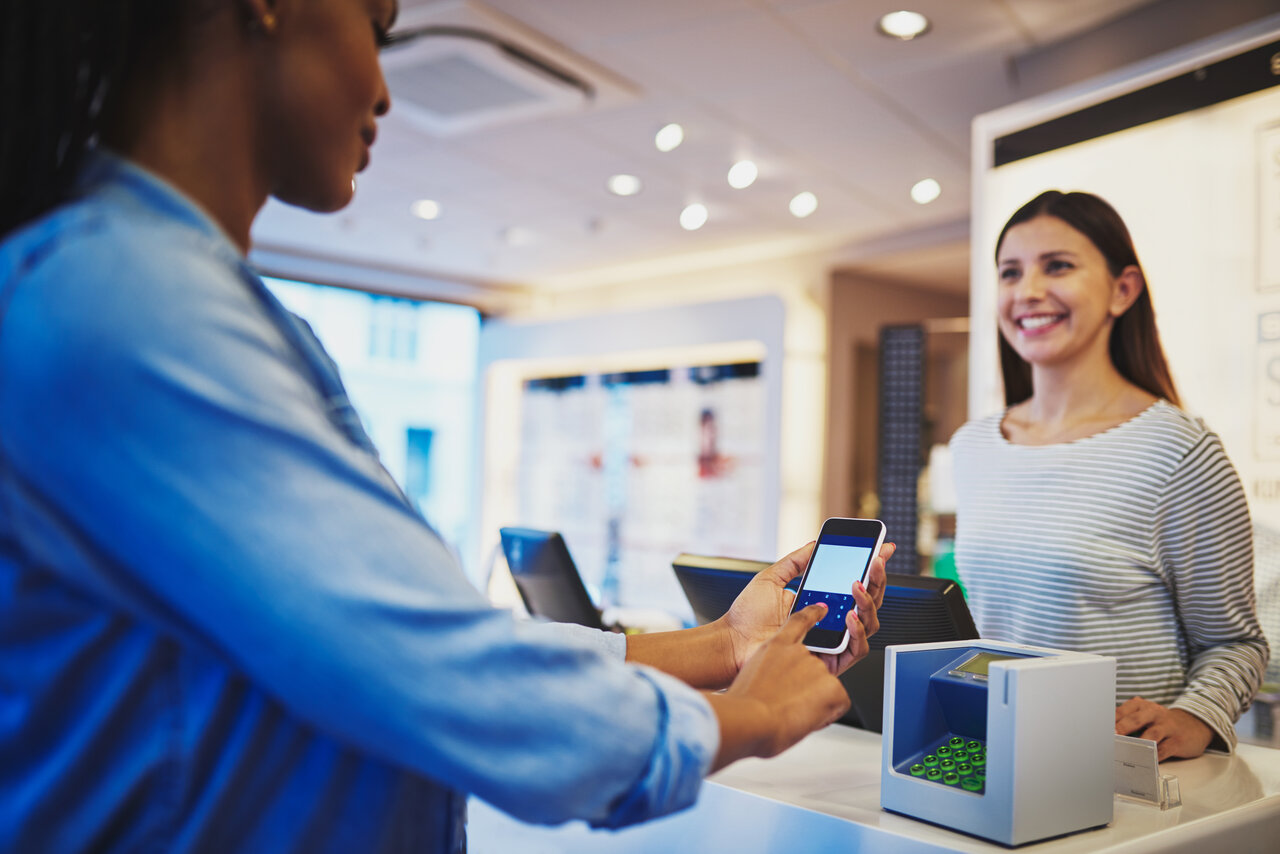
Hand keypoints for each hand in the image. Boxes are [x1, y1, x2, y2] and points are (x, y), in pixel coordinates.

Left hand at [719, 541, 892, 677]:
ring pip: (869, 624)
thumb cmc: (747, 616)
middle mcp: (831, 621)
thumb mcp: (772, 578)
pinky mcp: (829, 661)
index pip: (855, 583)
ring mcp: (832, 641)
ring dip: (868, 602)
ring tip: (857, 585)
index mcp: (821, 601)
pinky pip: (856, 650)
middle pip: (868, 602)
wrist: (732, 642)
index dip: (873, 567)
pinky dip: (858, 632)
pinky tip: (851, 616)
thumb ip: (796, 561)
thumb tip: (815, 543)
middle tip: (875, 561)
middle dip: (877, 580)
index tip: (883, 547)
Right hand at [722, 603, 851, 757]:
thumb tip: (773, 686)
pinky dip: (828, 713)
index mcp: (776, 646)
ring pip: (823, 689)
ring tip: (791, 713)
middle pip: (812, 671)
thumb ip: (767, 674)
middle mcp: (799, 653)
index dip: (813, 614)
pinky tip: (808, 718)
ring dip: (811, 703)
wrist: (751, 719)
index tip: (822, 609)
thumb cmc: (746, 706)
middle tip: (786, 705)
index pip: (799, 622)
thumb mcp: (748, 677)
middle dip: (804, 690)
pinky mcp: (832, 685)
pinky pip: (839, 701)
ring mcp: (817, 668)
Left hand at [1115, 697, 1214, 759]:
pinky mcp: (1178, 741)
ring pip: (1151, 735)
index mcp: (1140, 705)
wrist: (1194, 724)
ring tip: (1126, 753)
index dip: (1109, 721)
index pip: (1121, 711)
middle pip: (1135, 720)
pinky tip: (1144, 763)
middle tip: (1111, 737)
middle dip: (1121, 729)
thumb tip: (1106, 736)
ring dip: (1137, 745)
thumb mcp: (1144, 715)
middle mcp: (1153, 713)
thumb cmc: (1161, 721)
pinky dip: (1153, 758)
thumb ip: (1126, 721)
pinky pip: (1164, 750)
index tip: (1098, 730)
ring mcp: (1167, 726)